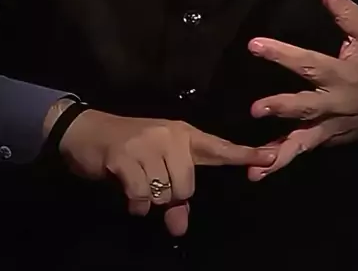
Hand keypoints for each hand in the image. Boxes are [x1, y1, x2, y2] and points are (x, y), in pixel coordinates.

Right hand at [56, 111, 275, 234]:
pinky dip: (135, 203)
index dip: (244, 154)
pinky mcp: (126, 156)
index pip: (218, 146)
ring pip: (165, 192)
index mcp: (182, 133)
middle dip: (170, 195)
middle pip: (187, 184)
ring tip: (136, 183)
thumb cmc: (126, 149)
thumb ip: (173, 194)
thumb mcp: (154, 168)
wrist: (85, 131)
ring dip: (149, 199)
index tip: (272, 156)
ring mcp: (147, 143)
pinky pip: (142, 196)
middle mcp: (169, 134)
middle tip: (152, 185)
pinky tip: (125, 190)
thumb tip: (179, 225)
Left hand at [247, 0, 357, 180]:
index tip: (255, 45)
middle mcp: (335, 104)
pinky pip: (300, 150)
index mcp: (343, 74)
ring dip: (279, 148)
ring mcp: (328, 126)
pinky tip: (257, 171)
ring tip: (254, 158)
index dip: (283, 55)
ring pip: (302, 139)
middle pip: (306, 106)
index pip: (310, 63)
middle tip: (255, 108)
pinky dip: (280, 162)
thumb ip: (344, 9)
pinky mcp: (323, 140)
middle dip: (282, 107)